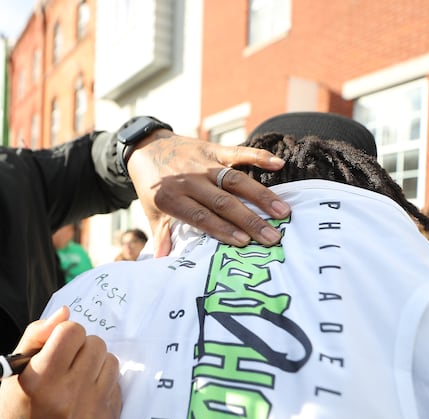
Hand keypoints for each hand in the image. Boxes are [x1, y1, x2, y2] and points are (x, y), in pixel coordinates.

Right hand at [0, 306, 121, 418]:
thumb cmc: (17, 408)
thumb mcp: (14, 369)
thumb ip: (37, 335)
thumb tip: (66, 313)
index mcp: (41, 380)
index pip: (71, 331)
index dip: (65, 333)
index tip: (59, 345)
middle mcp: (68, 398)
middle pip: (95, 344)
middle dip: (82, 348)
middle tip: (68, 364)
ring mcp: (91, 415)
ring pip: (111, 362)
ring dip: (96, 365)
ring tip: (78, 380)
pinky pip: (117, 388)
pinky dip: (102, 388)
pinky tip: (85, 399)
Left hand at [128, 130, 290, 253]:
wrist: (146, 148)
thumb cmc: (152, 186)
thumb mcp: (152, 211)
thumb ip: (161, 235)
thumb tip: (163, 260)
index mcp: (172, 199)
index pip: (201, 216)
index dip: (223, 229)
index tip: (245, 242)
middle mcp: (190, 181)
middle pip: (223, 202)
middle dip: (249, 220)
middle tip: (273, 236)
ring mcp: (203, 164)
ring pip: (235, 181)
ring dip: (260, 195)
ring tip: (282, 211)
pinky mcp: (213, 149)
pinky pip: (238, 153)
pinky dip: (258, 156)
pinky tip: (279, 164)